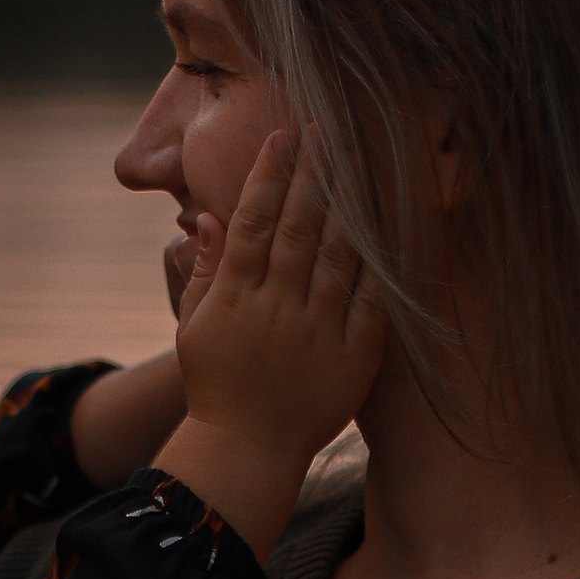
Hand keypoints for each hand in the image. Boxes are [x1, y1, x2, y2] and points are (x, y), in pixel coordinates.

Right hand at [161, 131, 384, 556]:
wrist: (246, 451)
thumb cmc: (216, 387)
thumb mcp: (192, 327)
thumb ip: (203, 271)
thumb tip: (209, 216)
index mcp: (235, 296)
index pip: (252, 220)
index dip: (268, 174)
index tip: (281, 137)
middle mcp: (277, 307)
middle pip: (298, 227)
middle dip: (313, 173)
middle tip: (327, 127)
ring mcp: (317, 330)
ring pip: (337, 253)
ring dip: (349, 203)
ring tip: (358, 160)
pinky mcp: (352, 355)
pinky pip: (370, 298)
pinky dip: (379, 260)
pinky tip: (387, 223)